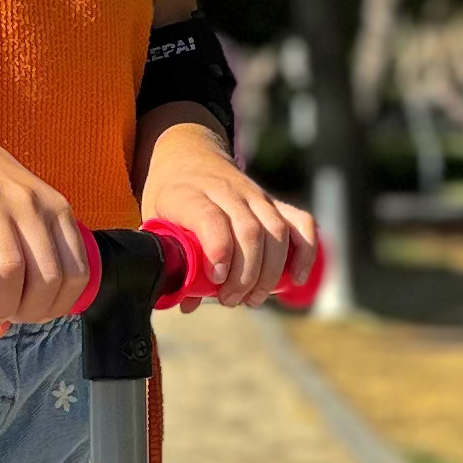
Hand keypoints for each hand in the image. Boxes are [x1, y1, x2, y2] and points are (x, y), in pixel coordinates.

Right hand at [0, 130, 94, 332]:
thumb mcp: (16, 220)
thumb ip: (21, 268)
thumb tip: (2, 331)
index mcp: (55, 209)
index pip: (74, 272)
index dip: (57, 306)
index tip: (33, 315)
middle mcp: (29, 204)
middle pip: (44, 276)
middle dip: (28, 310)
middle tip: (6, 316)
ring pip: (10, 268)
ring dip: (1, 303)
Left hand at [138, 127, 315, 305]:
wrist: (188, 156)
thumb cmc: (170, 198)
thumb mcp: (156, 222)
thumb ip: (170, 260)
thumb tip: (187, 305)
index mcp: (189, 195)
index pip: (211, 219)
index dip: (219, 250)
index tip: (216, 278)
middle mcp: (226, 191)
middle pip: (249, 231)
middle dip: (245, 275)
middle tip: (231, 300)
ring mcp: (254, 195)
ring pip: (275, 230)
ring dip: (270, 272)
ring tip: (253, 299)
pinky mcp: (273, 201)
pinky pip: (301, 222)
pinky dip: (306, 251)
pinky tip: (297, 278)